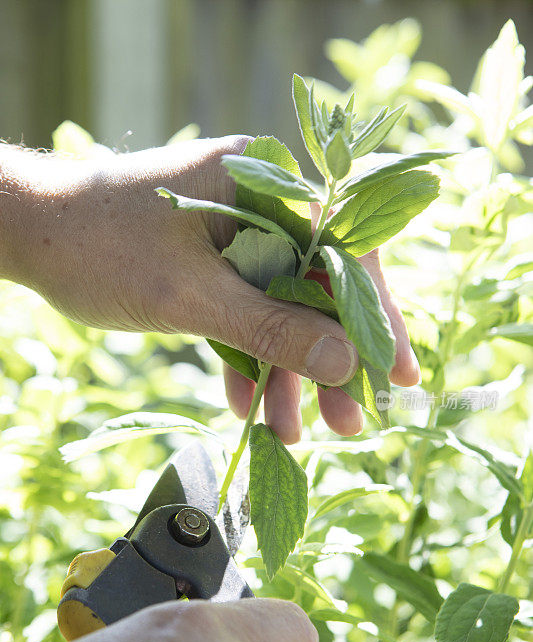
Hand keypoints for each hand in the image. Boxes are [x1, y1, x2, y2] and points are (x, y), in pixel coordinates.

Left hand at [1, 137, 418, 442]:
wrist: (31, 236)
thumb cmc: (103, 249)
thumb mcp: (193, 298)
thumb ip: (271, 328)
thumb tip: (347, 364)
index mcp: (264, 185)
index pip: (346, 251)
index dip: (376, 316)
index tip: (397, 374)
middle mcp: (260, 205)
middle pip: (319, 289)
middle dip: (329, 361)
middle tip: (349, 424)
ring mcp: (237, 235)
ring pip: (282, 309)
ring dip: (288, 371)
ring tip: (293, 433)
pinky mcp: (214, 263)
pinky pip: (245, 313)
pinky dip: (248, 358)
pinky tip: (249, 406)